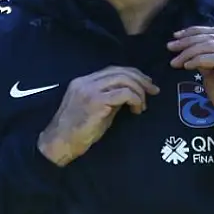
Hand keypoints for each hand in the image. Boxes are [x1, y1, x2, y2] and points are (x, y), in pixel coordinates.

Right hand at [38, 66, 159, 166]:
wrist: (59, 144)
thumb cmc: (76, 132)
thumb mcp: (95, 110)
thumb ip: (110, 99)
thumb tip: (130, 95)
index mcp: (84, 81)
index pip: (113, 70)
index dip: (133, 74)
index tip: (146, 84)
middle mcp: (86, 81)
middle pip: (121, 71)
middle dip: (141, 79)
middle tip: (153, 91)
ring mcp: (90, 90)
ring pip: (124, 79)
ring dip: (139, 91)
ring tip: (143, 105)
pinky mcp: (96, 101)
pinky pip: (124, 93)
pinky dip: (136, 99)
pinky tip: (137, 110)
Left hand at [167, 26, 213, 130]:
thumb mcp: (213, 75)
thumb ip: (205, 60)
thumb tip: (188, 49)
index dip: (195, 31)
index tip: (177, 36)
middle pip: (213, 37)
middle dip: (189, 40)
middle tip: (171, 47)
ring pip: (213, 46)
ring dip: (190, 51)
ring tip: (176, 60)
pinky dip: (199, 60)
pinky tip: (187, 66)